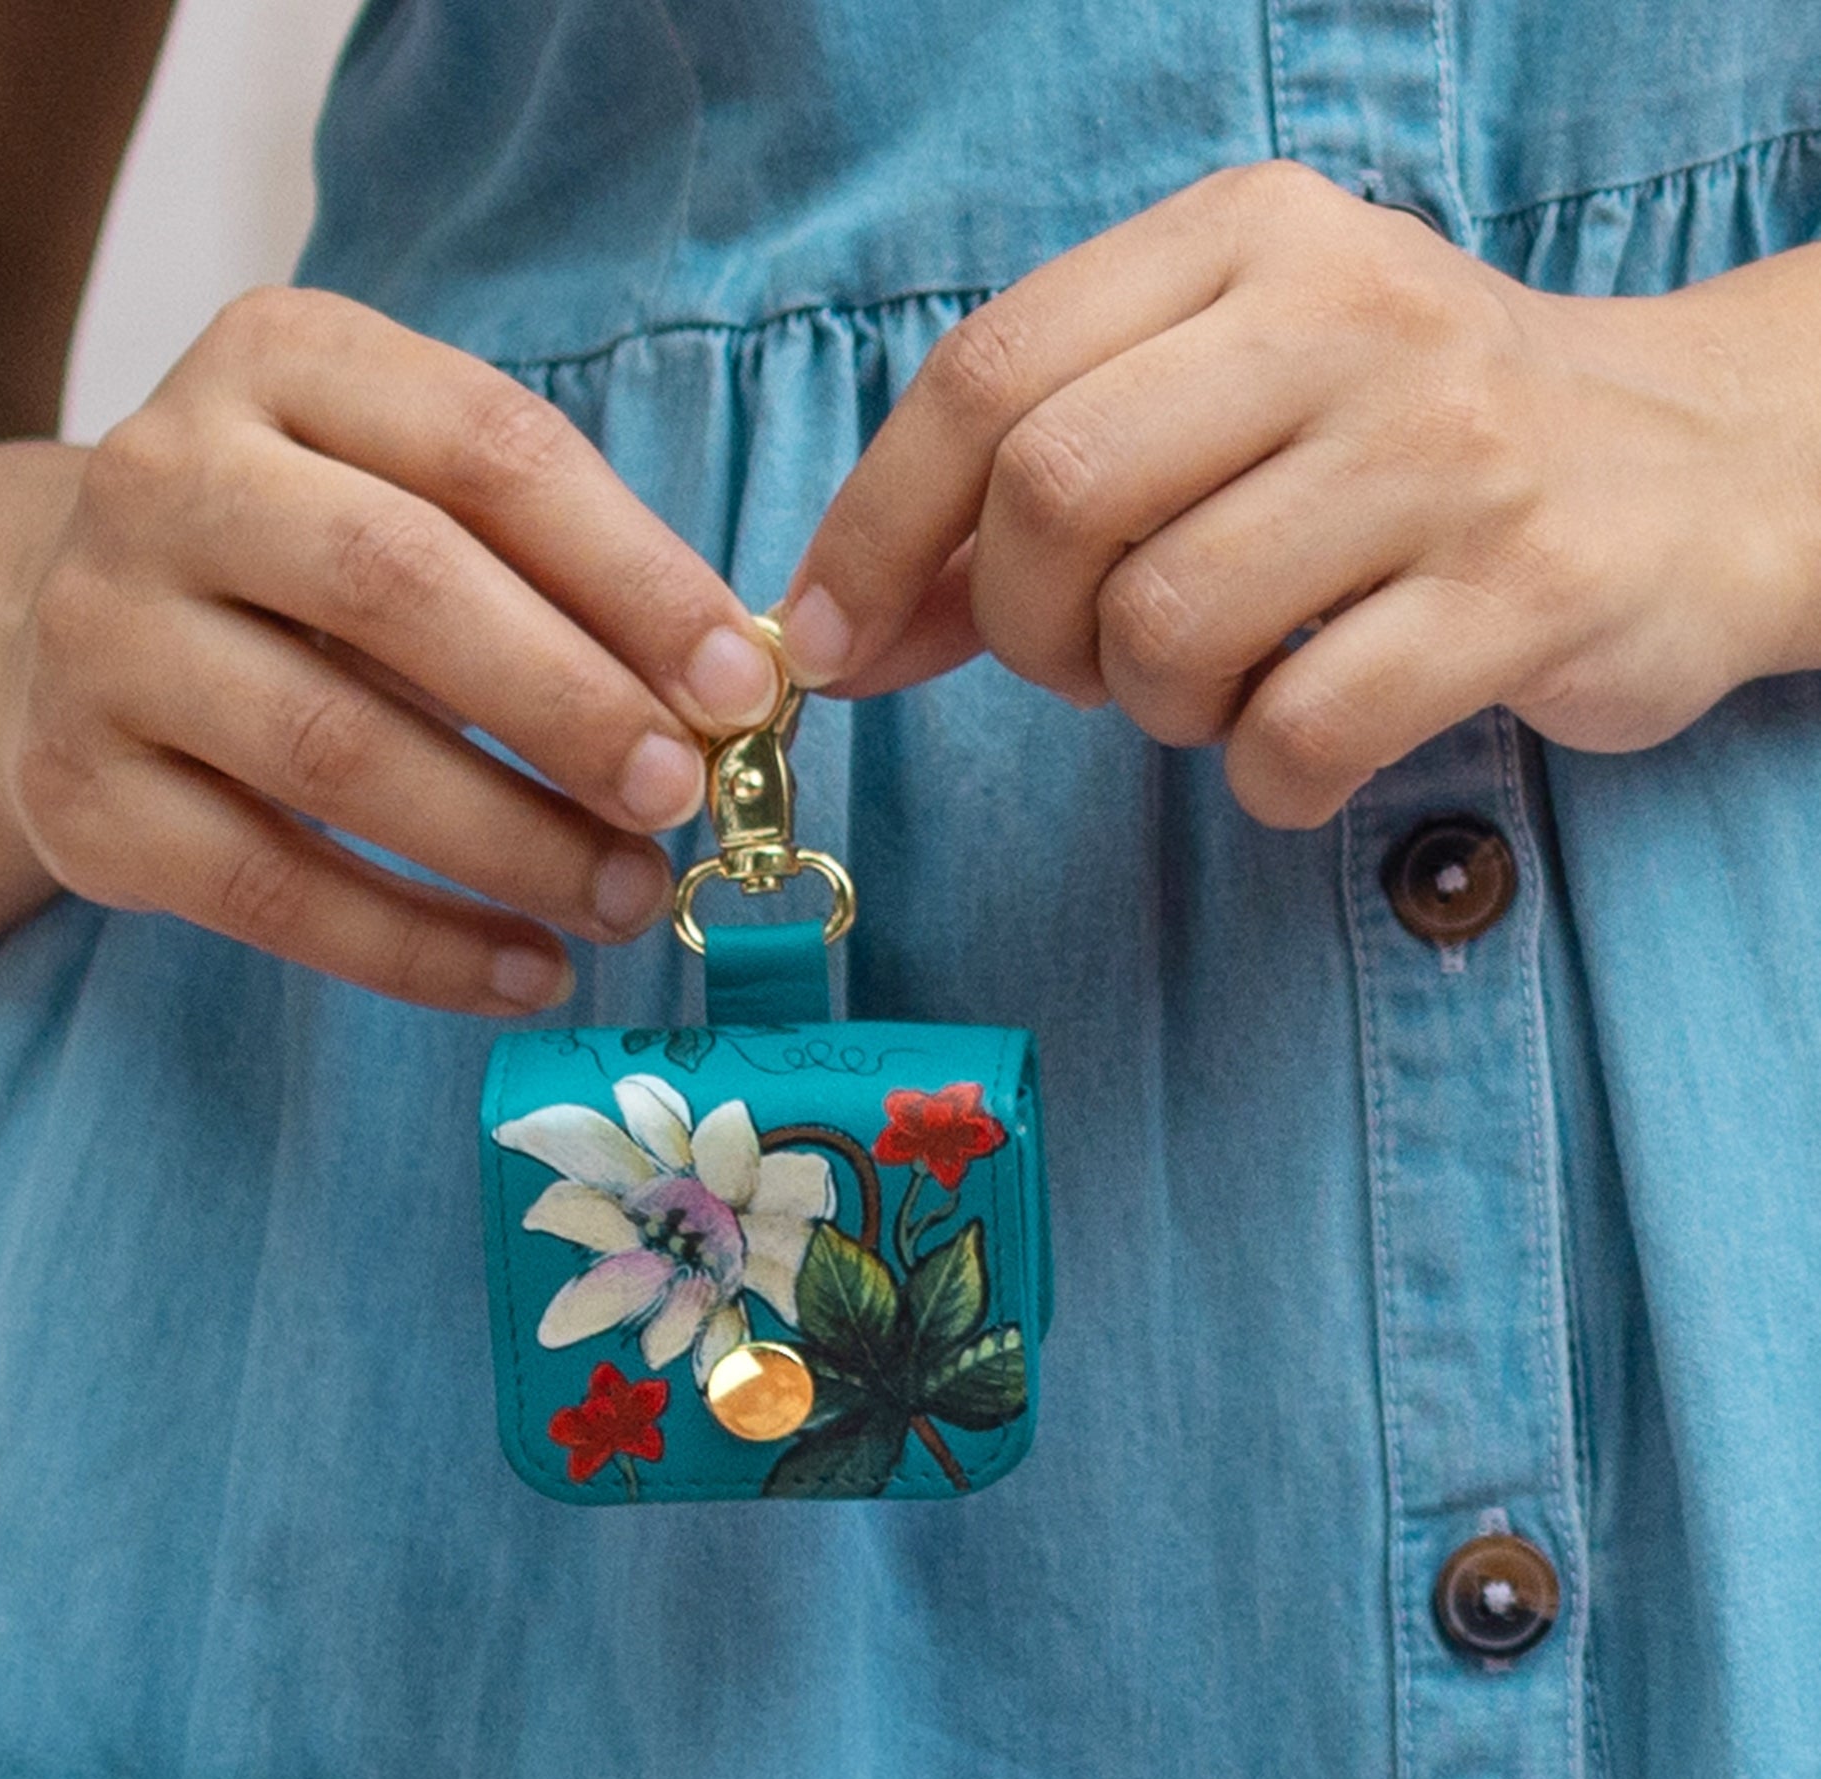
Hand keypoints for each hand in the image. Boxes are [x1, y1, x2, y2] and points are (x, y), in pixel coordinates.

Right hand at [1, 287, 778, 1010]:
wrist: (70, 635)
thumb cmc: (310, 573)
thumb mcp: (416, 508)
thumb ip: (558, 574)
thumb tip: (729, 703)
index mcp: (283, 361)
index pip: (489, 449)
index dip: (635, 575)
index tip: (746, 689)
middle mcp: (166, 476)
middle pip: (396, 583)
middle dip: (568, 702)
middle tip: (681, 796)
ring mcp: (102, 636)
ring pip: (331, 750)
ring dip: (511, 842)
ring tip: (629, 899)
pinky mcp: (78, 794)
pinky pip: (269, 890)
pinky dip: (419, 949)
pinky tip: (529, 972)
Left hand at [780, 161, 1820, 825]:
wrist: (1703, 466)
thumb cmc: (1408, 450)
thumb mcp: (1227, 403)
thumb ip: (1036, 494)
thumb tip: (848, 627)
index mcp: (1244, 241)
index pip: (986, 373)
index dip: (875, 528)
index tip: (830, 642)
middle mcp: (1344, 315)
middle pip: (1055, 495)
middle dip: (1021, 628)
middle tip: (1077, 667)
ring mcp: (1446, 450)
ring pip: (1166, 624)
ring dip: (1147, 708)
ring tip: (1215, 691)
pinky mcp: (1528, 588)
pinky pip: (1297, 734)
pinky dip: (1258, 782)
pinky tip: (1296, 751)